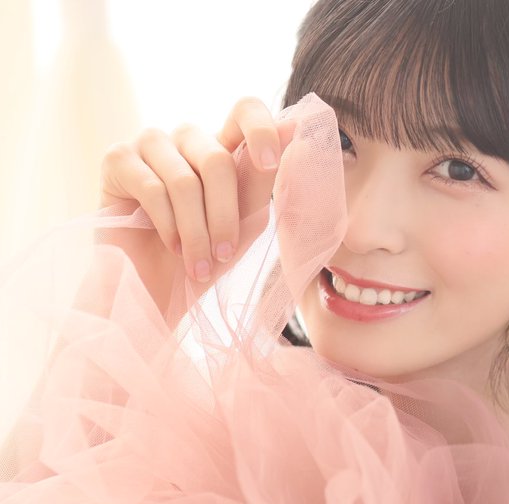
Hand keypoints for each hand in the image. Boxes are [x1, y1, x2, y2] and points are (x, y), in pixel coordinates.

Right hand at [95, 96, 297, 322]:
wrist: (159, 291)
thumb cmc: (205, 255)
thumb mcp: (245, 219)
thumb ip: (261, 176)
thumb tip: (294, 125)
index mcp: (223, 148)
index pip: (245, 110)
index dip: (261, 129)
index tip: (270, 164)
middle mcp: (187, 139)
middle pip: (217, 159)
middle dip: (224, 216)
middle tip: (223, 254)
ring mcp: (150, 143)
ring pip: (185, 181)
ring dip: (196, 232)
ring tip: (197, 262)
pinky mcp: (117, 158)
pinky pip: (153, 188)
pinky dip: (168, 227)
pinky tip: (170, 246)